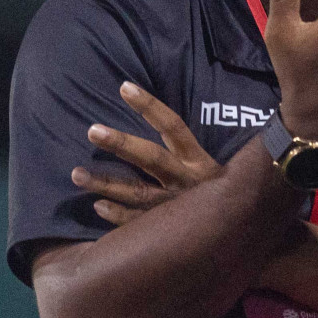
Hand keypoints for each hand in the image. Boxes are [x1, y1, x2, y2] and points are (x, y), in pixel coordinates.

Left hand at [72, 81, 220, 225]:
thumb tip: (192, 112)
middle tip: (92, 130)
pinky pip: (137, 223)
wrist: (242, 226)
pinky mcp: (168, 230)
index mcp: (199, 160)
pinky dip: (118, 215)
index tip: (125, 87)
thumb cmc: (225, 190)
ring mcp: (174, 206)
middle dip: (122, 144)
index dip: (150, 106)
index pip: (174, 126)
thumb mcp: (219, 166)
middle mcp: (185, 180)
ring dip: (105, 184)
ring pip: (137, 192)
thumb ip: (197, 147)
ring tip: (76, 174)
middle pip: (151, 158)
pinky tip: (97, 205)